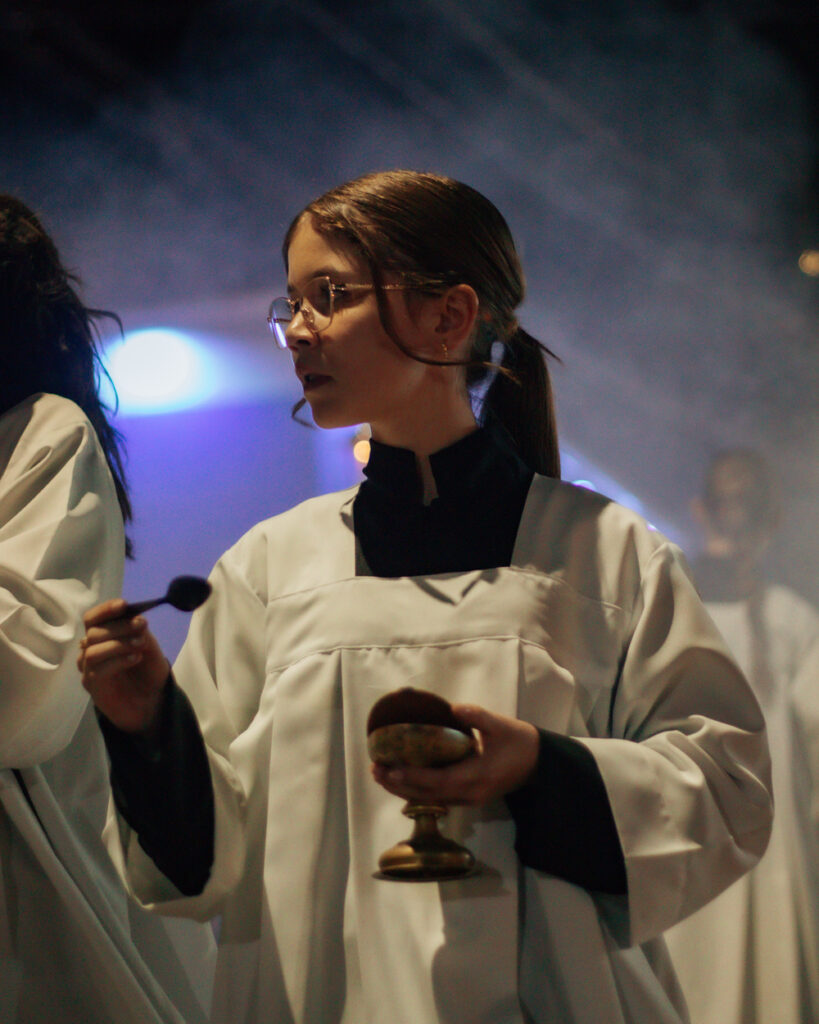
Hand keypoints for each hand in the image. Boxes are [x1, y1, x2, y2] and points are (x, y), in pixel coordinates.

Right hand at [78, 599, 169, 734]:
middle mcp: (90, 649)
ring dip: (118, 643)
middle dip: (119, 626)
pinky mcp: (91, 685)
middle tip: (142, 625)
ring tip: (140, 644)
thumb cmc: (147, 670)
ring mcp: (88, 668)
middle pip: (94, 632)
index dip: (105, 610)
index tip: (123, 605)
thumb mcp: (148, 644)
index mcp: (102, 636)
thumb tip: (134, 615)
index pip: (92, 618)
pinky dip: (117, 661)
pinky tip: (135, 658)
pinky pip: (96, 670)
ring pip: (92, 650)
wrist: (153, 700)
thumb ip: (139, 630)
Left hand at [371, 704, 539, 806]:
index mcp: (477, 777)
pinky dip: (419, 790)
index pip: (438, 781)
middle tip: (375, 770)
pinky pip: (439, 797)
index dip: (413, 777)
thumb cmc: (520, 742)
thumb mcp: (500, 725)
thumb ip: (475, 716)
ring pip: (432, 799)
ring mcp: (471, 798)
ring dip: (405, 789)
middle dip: (400, 785)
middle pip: (429, 795)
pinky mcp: (471, 796)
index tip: (391, 769)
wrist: (541, 764)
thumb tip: (451, 708)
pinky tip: (404, 779)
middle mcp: (470, 793)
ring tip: (382, 775)